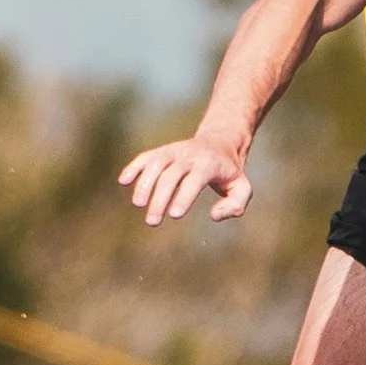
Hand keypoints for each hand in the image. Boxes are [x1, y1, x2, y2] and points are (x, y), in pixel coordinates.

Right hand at [119, 131, 254, 225]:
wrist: (220, 143)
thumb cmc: (230, 173)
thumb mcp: (242, 189)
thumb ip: (235, 205)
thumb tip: (213, 215)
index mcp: (210, 164)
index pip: (195, 179)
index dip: (184, 196)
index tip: (174, 215)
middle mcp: (190, 155)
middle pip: (171, 175)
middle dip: (160, 198)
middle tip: (153, 222)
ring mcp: (174, 151)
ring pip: (156, 164)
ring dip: (144, 184)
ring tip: (138, 204)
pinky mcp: (163, 151)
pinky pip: (146, 157)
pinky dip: (134, 167)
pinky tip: (123, 181)